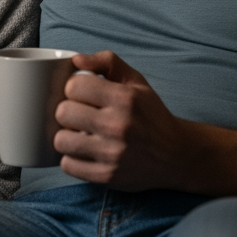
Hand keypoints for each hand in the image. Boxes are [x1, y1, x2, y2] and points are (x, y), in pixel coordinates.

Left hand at [53, 51, 191, 190]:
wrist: (176, 156)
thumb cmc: (151, 115)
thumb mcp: (136, 82)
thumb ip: (107, 62)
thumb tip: (76, 59)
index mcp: (125, 99)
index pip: (74, 86)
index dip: (74, 89)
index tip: (82, 95)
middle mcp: (118, 125)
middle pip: (63, 112)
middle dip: (68, 112)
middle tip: (80, 116)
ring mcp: (112, 153)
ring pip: (61, 140)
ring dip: (67, 137)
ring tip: (79, 135)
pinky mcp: (107, 176)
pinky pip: (68, 165)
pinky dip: (72, 158)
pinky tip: (84, 152)